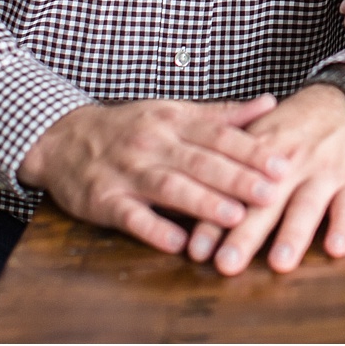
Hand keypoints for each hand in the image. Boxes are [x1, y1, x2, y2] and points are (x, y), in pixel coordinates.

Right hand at [18, 96, 286, 253]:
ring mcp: (126, 172)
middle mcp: (152, 144)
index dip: (251, 150)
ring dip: (203, 202)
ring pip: (169, 186)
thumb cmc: (129, 128)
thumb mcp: (174, 113)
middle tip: (272, 192)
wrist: (62, 139)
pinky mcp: (103, 199)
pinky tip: (177, 242)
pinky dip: (153, 229)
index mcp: (173, 121)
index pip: (218, 135)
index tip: (282, 163)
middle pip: (199, 161)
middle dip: (237, 178)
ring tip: (235, 217)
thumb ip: (221, 115)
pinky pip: (130, 215)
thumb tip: (269, 103)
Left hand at [184, 84, 344, 274]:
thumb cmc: (296, 129)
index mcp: (262, 151)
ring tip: (279, 262)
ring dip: (292, 234)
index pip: (232, 190)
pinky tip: (335, 249)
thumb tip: (186, 197)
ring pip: (307, 205)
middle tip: (226, 265)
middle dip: (245, 235)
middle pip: (265, 203)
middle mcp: (292, 163)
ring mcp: (326, 171)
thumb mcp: (261, 134)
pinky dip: (344, 227)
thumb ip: (229, 164)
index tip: (196, 251)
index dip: (214, 221)